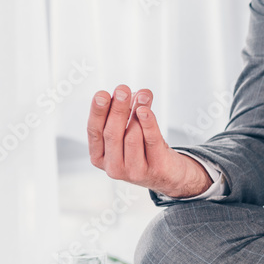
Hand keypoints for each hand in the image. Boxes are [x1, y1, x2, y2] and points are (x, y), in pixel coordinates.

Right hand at [87, 84, 211, 197]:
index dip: (97, 113)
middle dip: (117, 109)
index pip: (94, 132)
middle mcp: (113, 167)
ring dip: (137, 113)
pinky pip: (151, 141)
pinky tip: (146, 110)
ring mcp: (134, 172)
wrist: (169, 174)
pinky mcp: (155, 169)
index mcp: (99, 157)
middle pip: (112, 134)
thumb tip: (137, 93)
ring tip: (143, 96)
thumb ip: (128, 112)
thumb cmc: (144, 148)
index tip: (102, 94)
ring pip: (132, 137)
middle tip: (122, 89)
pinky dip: (149, 123)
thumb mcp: (130, 131)